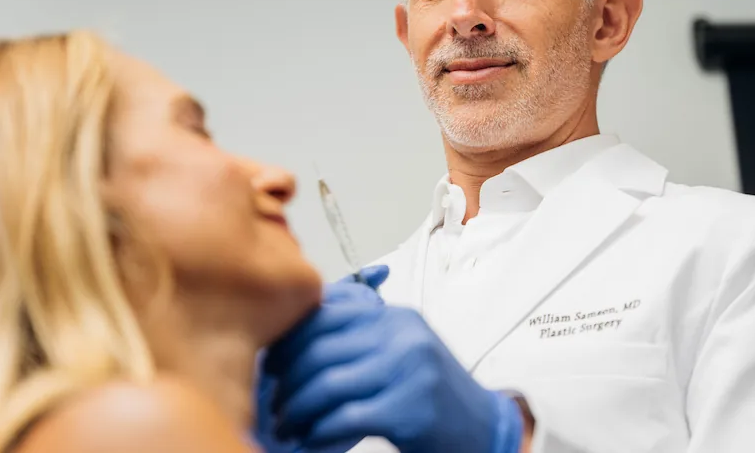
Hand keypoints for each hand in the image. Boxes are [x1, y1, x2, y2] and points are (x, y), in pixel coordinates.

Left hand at [262, 282, 523, 452]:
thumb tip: (295, 343)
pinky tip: (310, 441)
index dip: (290, 341)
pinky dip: (319, 433)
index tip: (272, 365)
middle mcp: (402, 336)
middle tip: (274, 403)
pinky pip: (345, 418)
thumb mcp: (401, 352)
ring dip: (297, 410)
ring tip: (286, 425)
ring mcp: (408, 370)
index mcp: (395, 318)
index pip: (327, 315)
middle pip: (321, 349)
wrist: (482, 427)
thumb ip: (361, 340)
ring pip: (328, 384)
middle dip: (287, 380)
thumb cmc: (432, 395)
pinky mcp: (409, 408)